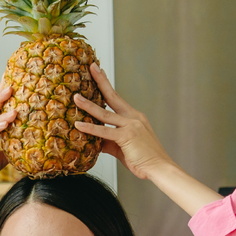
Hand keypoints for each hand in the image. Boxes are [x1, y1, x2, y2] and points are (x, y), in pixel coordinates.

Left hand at [72, 65, 174, 180]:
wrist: (160, 168)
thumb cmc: (143, 159)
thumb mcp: (123, 147)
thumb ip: (107, 141)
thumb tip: (92, 140)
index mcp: (134, 117)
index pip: (117, 98)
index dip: (106, 85)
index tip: (99, 72)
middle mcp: (133, 117)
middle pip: (113, 96)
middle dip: (101, 81)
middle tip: (91, 67)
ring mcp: (131, 126)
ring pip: (105, 113)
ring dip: (88, 105)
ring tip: (75, 97)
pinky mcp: (127, 137)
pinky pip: (104, 132)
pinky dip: (91, 128)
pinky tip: (78, 124)